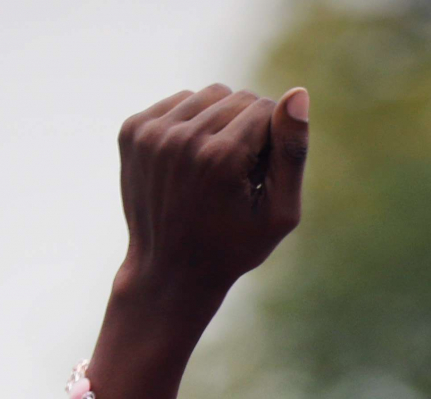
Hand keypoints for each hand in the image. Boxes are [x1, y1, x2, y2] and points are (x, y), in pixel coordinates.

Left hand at [115, 85, 308, 308]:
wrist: (167, 271)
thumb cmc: (232, 248)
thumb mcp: (279, 213)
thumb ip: (292, 152)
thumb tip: (298, 93)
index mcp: (220, 158)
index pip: (266, 108)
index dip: (272, 140)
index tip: (259, 176)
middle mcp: (181, 138)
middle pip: (237, 97)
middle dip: (247, 128)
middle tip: (236, 175)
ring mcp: (151, 133)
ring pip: (209, 95)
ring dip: (220, 122)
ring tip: (213, 166)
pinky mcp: (132, 130)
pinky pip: (179, 101)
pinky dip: (191, 123)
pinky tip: (190, 160)